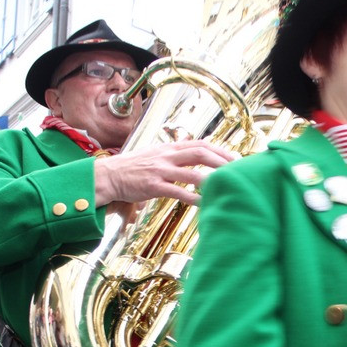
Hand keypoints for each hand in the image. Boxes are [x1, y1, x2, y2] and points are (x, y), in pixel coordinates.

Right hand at [93, 140, 237, 207]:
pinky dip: (192, 197)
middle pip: (200, 153)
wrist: (108, 175)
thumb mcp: (156, 154)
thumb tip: (194, 153)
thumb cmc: (133, 167)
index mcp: (169, 147)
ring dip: (210, 180)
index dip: (219, 150)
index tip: (235, 158)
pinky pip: (177, 191)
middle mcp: (167, 156)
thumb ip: (175, 154)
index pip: (200, 144)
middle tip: (237, 170)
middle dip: (221, 161)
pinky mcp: (153, 186)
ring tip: (225, 186)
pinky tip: (204, 203)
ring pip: (191, 173)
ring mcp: (160, 170)